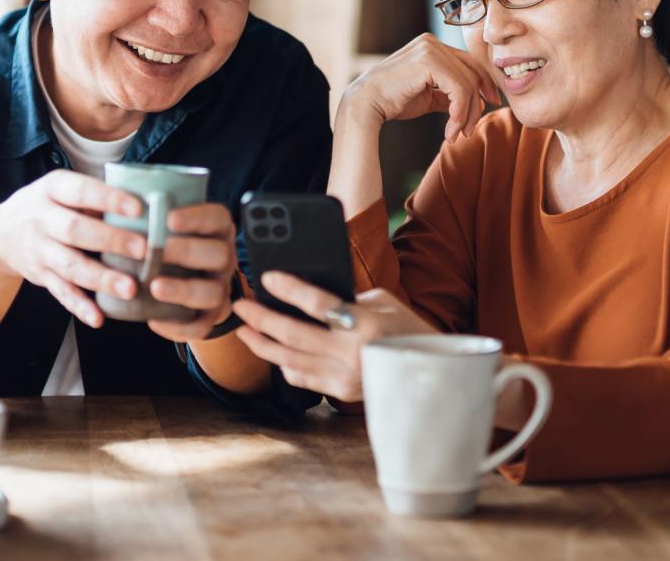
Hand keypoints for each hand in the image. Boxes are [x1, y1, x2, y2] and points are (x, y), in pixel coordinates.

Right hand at [0, 170, 147, 327]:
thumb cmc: (48, 206)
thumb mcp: (63, 190)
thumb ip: (96, 197)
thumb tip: (147, 207)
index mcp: (52, 189)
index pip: (81, 191)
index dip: (108, 199)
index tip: (138, 208)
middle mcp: (41, 219)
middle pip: (76, 230)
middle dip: (111, 240)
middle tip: (143, 249)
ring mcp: (39, 250)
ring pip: (70, 266)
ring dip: (101, 278)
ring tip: (129, 288)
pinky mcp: (40, 277)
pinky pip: (61, 293)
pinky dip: (79, 306)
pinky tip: (98, 318)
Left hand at [145, 202, 239, 342]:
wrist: (191, 284)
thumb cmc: (172, 247)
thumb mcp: (171, 227)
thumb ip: (156, 215)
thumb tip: (118, 196)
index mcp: (217, 230)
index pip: (217, 218)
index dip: (196, 217)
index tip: (168, 219)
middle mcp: (224, 258)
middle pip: (219, 254)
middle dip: (187, 251)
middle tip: (156, 251)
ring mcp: (220, 288)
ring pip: (213, 291)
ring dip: (183, 289)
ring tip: (154, 287)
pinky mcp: (211, 316)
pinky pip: (202, 326)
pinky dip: (179, 327)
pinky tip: (154, 321)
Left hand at [232, 272, 435, 400]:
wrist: (429, 371)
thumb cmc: (406, 328)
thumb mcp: (384, 303)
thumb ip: (348, 298)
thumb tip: (309, 296)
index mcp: (366, 323)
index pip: (319, 304)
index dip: (290, 290)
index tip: (267, 278)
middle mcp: (352, 352)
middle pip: (293, 334)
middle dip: (261, 318)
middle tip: (240, 306)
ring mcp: (344, 376)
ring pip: (289, 359)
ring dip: (262, 343)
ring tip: (244, 330)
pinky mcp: (340, 392)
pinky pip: (301, 377)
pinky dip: (282, 364)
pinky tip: (271, 351)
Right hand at [340, 34, 500, 142]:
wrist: (365, 105)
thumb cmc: (392, 101)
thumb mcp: (428, 96)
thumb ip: (448, 94)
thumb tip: (476, 102)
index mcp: (432, 46)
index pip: (469, 63)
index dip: (484, 84)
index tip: (489, 104)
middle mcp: (432, 42)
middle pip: (472, 72)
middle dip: (476, 104)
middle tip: (469, 130)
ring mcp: (430, 49)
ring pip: (467, 83)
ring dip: (466, 114)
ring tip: (456, 134)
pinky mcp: (428, 62)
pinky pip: (458, 89)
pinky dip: (459, 112)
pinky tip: (450, 129)